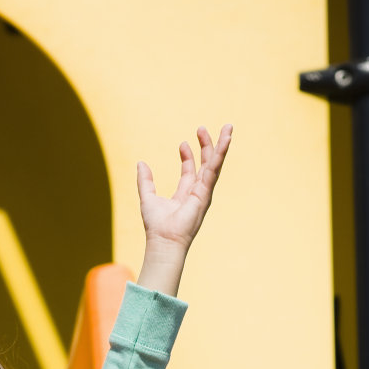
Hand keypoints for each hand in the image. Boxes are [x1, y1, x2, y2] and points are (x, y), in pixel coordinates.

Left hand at [136, 124, 231, 253]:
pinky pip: (214, 170)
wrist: (163, 241)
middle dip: (207, 145)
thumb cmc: (156, 226)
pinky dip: (220, 155)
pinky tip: (225, 141)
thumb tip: (140, 163)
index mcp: (185, 193)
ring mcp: (204, 192)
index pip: (190, 170)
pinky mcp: (206, 193)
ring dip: (221, 146)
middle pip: (205, 164)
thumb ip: (145, 180)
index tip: (182, 143)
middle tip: (201, 128)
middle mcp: (197, 192)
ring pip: (215, 164)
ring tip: (228, 128)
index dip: (187, 155)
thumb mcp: (147, 197)